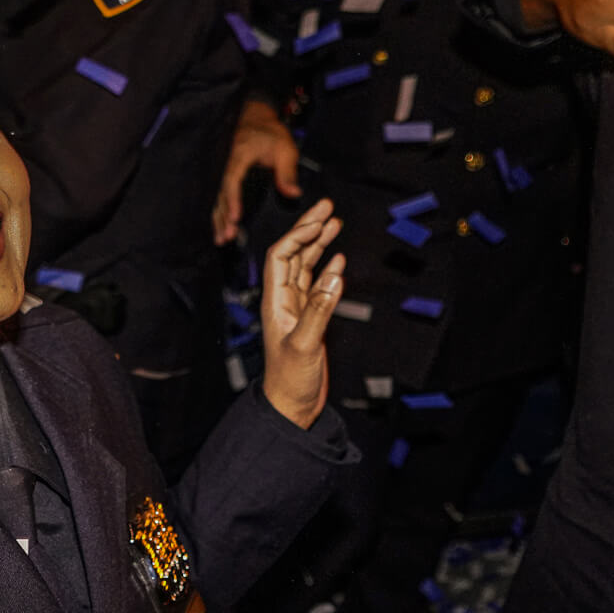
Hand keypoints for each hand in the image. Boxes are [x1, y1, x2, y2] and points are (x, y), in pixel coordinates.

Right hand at [213, 97, 300, 245]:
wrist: (255, 119)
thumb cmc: (271, 133)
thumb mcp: (285, 148)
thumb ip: (287, 172)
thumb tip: (294, 193)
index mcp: (238, 155)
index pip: (232, 180)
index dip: (233, 200)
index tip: (235, 218)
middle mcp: (224, 163)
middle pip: (219, 194)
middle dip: (222, 217)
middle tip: (227, 237)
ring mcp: (221, 170)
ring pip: (215, 198)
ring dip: (217, 219)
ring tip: (221, 239)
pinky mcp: (221, 176)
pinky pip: (216, 196)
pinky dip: (217, 213)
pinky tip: (218, 228)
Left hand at [258, 199, 345, 430]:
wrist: (292, 406)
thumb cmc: (290, 381)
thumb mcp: (305, 345)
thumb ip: (320, 311)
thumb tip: (335, 276)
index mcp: (275, 301)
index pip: (282, 256)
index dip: (298, 234)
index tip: (319, 219)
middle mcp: (283, 300)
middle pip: (293, 254)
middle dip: (309, 229)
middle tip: (327, 206)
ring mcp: (296, 309)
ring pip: (306, 267)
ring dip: (319, 244)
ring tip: (334, 223)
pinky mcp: (309, 319)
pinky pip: (317, 287)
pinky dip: (327, 270)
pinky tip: (338, 260)